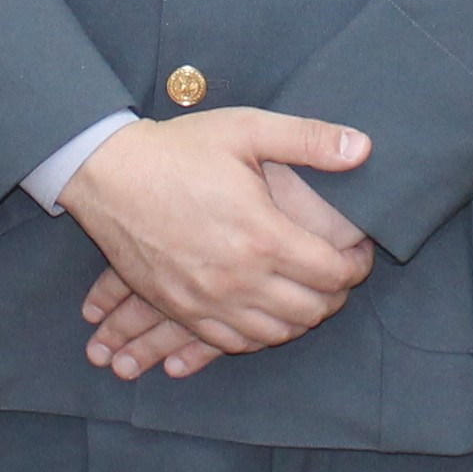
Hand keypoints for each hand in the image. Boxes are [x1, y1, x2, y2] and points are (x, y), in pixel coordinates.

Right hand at [82, 166, 370, 378]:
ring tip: (308, 294)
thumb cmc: (179, 149)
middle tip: (339, 274)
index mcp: (263, 236)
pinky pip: (233, 343)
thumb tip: (364, 149)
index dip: (357, 267)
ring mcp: (207, 300)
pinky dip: (260, 335)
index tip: (360, 254)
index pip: (333, 273)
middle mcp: (239, 278)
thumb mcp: (246, 129)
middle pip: (311, 310)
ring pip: (275, 333)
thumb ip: (309, 139)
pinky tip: (267, 315)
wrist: (108, 174)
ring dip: (301, 319)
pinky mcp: (180, 309)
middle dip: (336, 295)